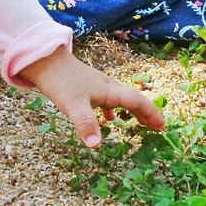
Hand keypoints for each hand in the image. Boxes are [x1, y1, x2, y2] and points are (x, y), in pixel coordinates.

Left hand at [17, 46, 164, 146]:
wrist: (43, 59)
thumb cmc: (61, 81)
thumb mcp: (73, 105)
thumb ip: (86, 124)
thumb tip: (97, 145)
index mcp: (109, 90)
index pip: (137, 101)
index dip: (151, 113)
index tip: (162, 126)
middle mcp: (107, 86)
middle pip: (132, 100)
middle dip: (145, 113)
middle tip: (156, 128)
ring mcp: (96, 85)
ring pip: (120, 99)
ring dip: (131, 112)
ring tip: (138, 125)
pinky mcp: (86, 86)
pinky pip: (106, 99)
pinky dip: (112, 110)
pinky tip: (107, 119)